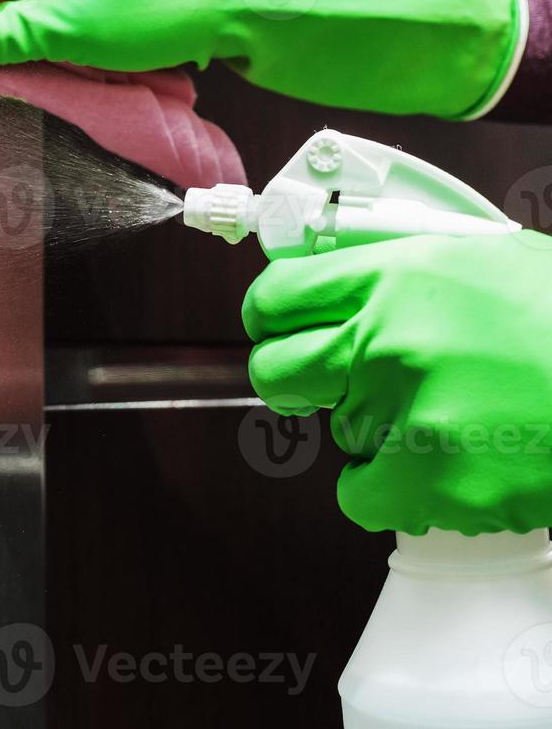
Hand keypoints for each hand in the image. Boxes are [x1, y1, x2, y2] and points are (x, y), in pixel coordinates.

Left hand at [243, 232, 551, 534]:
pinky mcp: (426, 479)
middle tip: (334, 380)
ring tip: (453, 412)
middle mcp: (385, 339)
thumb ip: (398, 267)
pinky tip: (445, 462)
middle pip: (274, 369)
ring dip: (374, 429)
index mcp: (395, 275)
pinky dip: (392, 489)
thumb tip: (327, 273)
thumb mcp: (482, 259)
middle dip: (297, 378)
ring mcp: (402, 412)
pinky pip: (360, 493)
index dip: (271, 317)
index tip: (278, 328)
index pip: (276, 296)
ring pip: (334, 432)